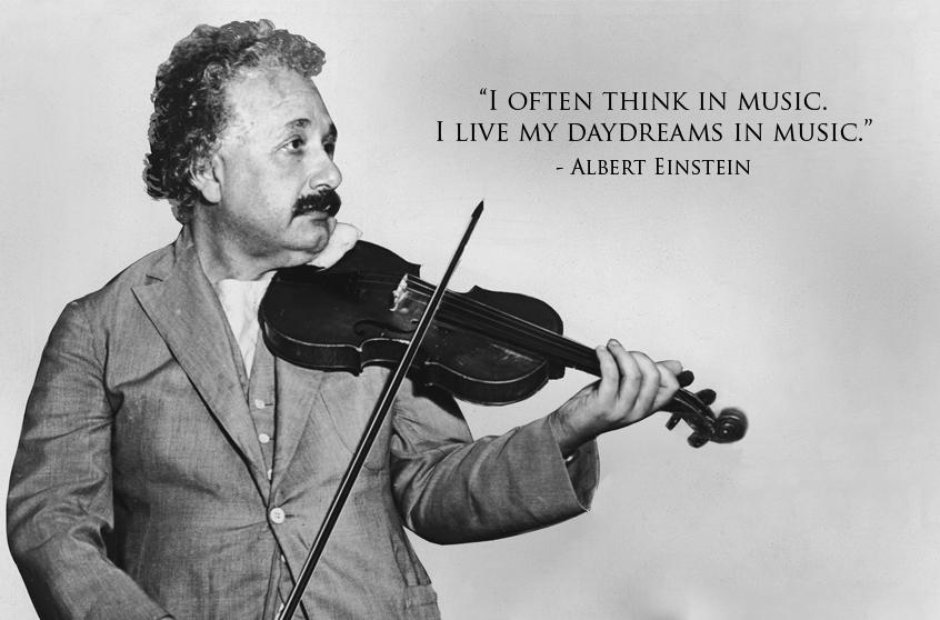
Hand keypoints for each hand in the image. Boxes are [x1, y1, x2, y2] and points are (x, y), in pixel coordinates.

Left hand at [550, 340, 681, 455]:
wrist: (574, 425)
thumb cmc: (599, 406)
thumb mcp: (629, 391)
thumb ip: (650, 378)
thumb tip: (675, 366)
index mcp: (647, 407)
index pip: (671, 387)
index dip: (662, 368)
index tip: (644, 358)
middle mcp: (637, 410)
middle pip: (653, 376)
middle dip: (639, 356)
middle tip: (624, 352)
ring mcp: (621, 409)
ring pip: (634, 374)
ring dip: (622, 353)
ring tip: (611, 347)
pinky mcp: (604, 404)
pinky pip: (611, 374)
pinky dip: (607, 357)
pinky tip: (601, 352)